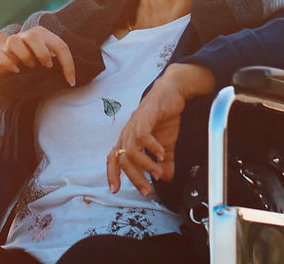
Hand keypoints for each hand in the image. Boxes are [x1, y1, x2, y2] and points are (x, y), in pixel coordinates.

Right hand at [0, 25, 76, 84]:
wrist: (1, 55)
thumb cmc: (29, 59)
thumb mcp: (44, 58)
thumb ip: (56, 62)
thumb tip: (72, 80)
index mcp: (42, 35)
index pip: (60, 46)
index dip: (68, 65)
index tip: (70, 82)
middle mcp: (25, 36)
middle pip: (33, 36)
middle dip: (42, 53)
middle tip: (45, 66)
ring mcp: (9, 42)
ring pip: (13, 41)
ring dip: (22, 56)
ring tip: (26, 68)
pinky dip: (5, 62)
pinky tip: (14, 70)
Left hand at [106, 64, 214, 196]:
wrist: (171, 92)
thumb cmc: (164, 117)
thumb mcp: (165, 144)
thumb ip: (164, 162)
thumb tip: (166, 178)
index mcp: (129, 139)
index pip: (114, 158)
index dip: (112, 174)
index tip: (115, 190)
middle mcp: (128, 133)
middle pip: (123, 160)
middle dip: (135, 178)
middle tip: (147, 191)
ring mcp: (135, 124)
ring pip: (131, 150)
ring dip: (145, 165)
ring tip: (157, 172)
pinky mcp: (145, 116)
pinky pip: (142, 136)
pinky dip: (151, 147)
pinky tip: (161, 153)